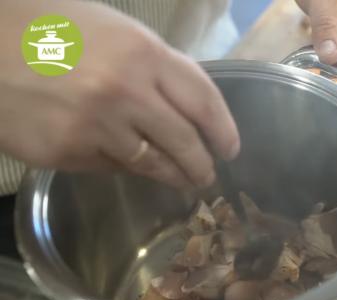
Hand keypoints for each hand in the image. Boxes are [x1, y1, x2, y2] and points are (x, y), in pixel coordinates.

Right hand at [0, 1, 239, 188]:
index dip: (224, 130)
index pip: (203, 100)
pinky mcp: (65, 152)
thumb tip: (187, 105)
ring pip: (149, 163)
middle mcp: (125, 92)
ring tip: (182, 182)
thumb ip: (154, 67)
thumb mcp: (114, 31)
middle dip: (201, 165)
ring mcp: (94, 126)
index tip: (231, 149)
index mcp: (142, 53)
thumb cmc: (50, 26)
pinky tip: (129, 165)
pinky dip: (123, 167)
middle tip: (208, 175)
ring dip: (171, 176)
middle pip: (183, 141)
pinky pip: (109, 167)